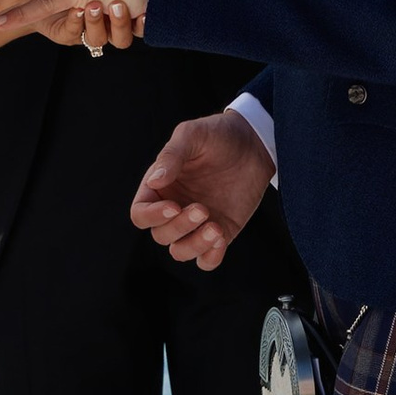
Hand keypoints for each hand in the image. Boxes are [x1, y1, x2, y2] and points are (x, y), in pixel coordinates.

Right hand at [132, 110, 273, 270]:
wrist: (254, 142)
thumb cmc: (218, 134)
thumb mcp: (192, 135)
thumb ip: (171, 155)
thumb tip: (154, 182)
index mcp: (159, 188)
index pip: (140, 213)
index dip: (151, 216)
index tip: (173, 206)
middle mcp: (174, 208)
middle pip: (160, 235)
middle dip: (180, 227)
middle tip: (203, 208)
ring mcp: (196, 224)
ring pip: (180, 251)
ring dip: (194, 245)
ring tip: (216, 228)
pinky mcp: (220, 232)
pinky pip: (206, 259)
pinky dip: (210, 257)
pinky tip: (221, 239)